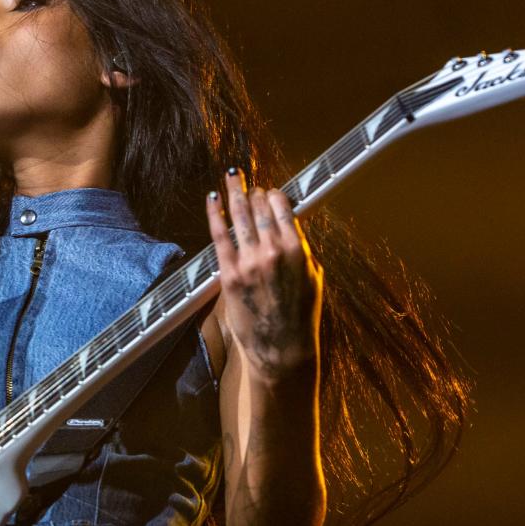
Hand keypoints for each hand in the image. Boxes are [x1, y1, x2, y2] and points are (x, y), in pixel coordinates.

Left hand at [207, 170, 322, 384]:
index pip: (282, 207)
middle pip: (259, 207)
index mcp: (297, 249)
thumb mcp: (313, 276)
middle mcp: (273, 251)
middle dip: (253, 191)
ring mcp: (249, 262)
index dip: (274, 195)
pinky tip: (212, 198)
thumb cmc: (301, 315)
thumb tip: (288, 225)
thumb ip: (301, 248)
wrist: (283, 349)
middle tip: (246, 182)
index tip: (269, 192)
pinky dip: (214, 214)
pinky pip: (219, 236)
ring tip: (230, 176)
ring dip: (234, 192)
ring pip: (240, 216)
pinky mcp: (230, 275)